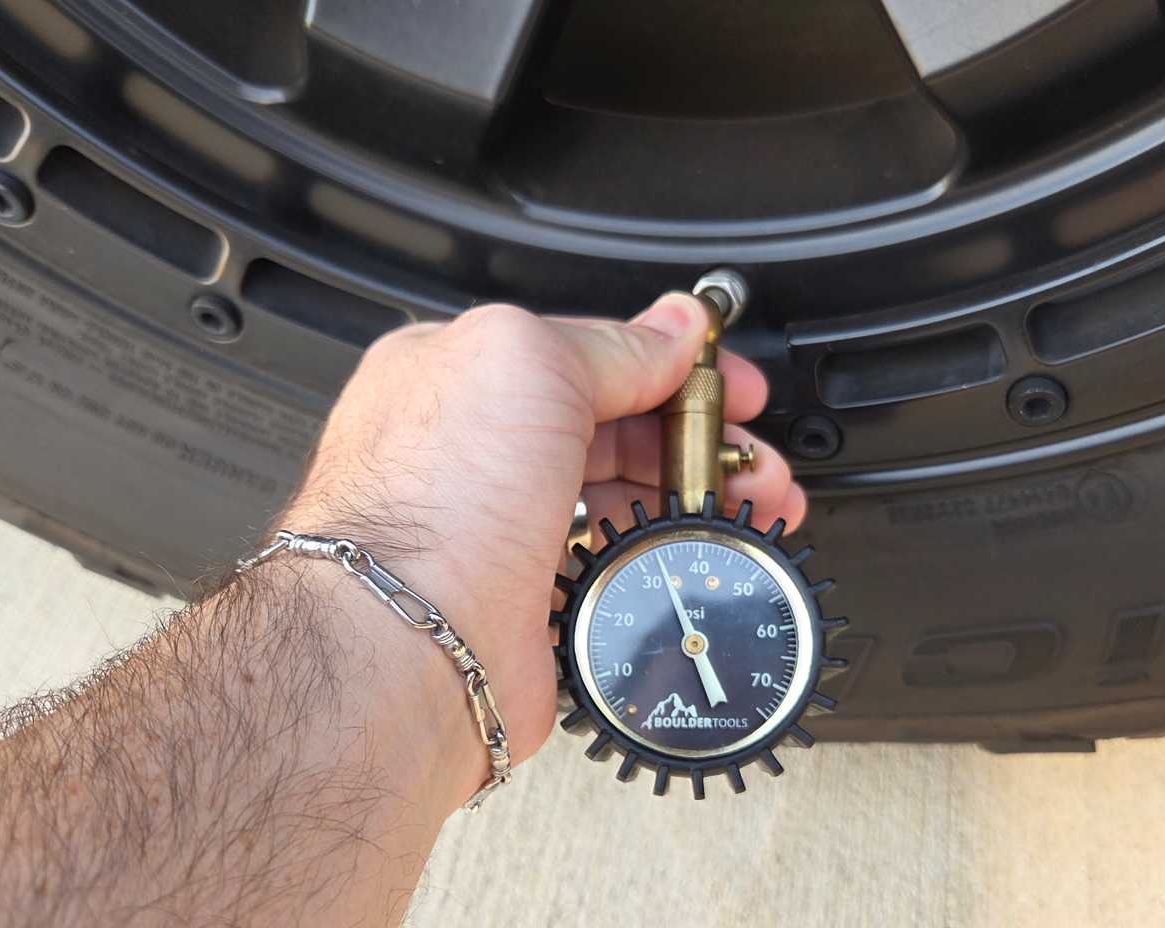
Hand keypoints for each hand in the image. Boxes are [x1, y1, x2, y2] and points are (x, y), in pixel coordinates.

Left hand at [282, 296, 804, 807]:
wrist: (411, 644)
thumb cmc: (435, 499)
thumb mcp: (531, 362)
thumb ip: (610, 344)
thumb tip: (674, 328)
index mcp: (463, 375)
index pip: (588, 354)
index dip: (673, 367)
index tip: (734, 389)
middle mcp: (475, 451)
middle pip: (615, 429)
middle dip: (699, 441)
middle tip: (754, 459)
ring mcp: (500, 529)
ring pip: (620, 499)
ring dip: (693, 500)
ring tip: (751, 508)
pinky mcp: (526, 601)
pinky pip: (612, 568)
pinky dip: (660, 559)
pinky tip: (692, 556)